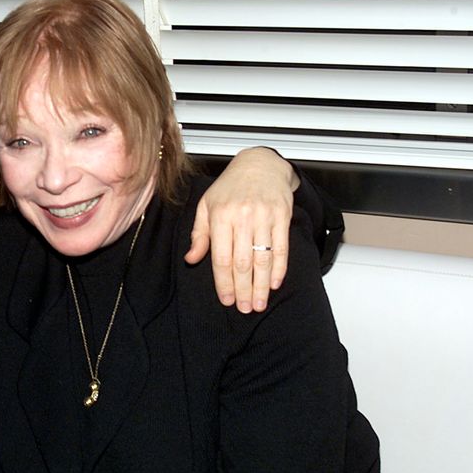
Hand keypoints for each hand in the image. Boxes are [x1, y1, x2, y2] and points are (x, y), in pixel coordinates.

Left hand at [184, 147, 297, 312]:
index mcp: (219, 215)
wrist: (259, 165)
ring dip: (260, 285)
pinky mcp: (282, 215)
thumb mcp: (206, 206)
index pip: (221, 256)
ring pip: (262, 257)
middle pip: (242, 262)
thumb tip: (191, 259)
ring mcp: (263, 215)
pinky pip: (281, 247)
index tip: (226, 299)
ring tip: (258, 303)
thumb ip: (199, 234)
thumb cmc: (229, 187)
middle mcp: (241, 216)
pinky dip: (279, 268)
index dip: (223, 282)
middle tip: (243, 308)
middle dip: (243, 289)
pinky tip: (273, 283)